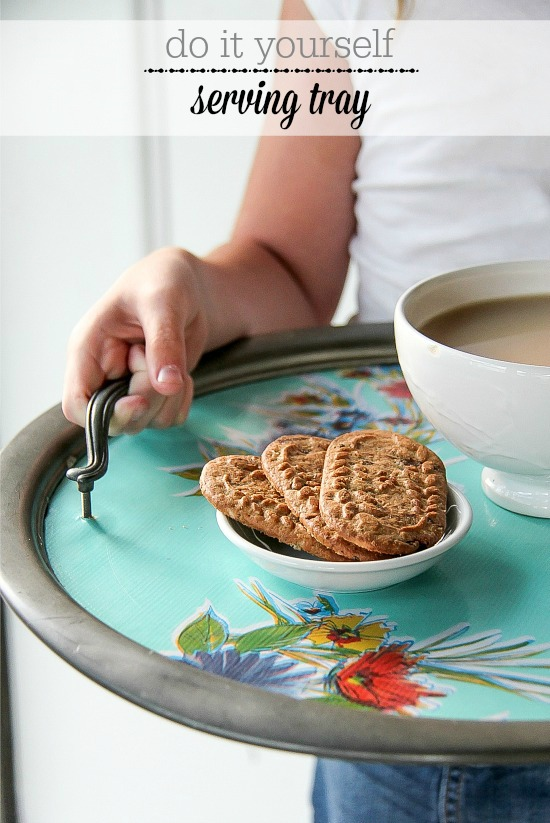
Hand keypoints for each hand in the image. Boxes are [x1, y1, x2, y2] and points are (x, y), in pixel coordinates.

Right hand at [62, 246, 207, 433]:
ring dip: (169, 399)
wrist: (192, 286)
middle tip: (162, 361)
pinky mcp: (153, 393)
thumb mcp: (164, 302)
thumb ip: (164, 343)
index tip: (138, 399)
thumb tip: (166, 385)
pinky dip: (182, 401)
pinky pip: (168, 418)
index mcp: (89, 349)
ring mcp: (129, 386)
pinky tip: (182, 372)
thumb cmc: (164, 281)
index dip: (104, 415)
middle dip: (148, 399)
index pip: (76, 405)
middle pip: (116, 420)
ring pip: (146, 422)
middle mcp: (104, 374)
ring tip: (173, 358)